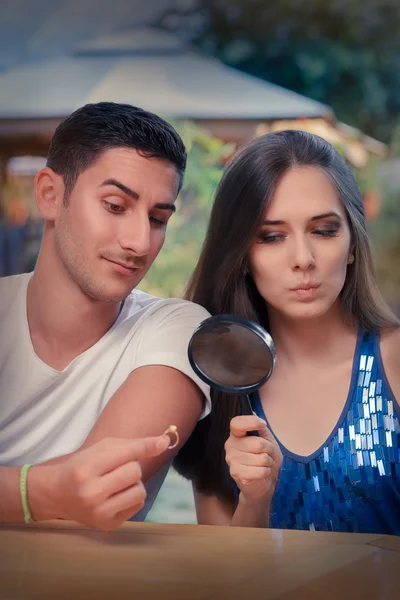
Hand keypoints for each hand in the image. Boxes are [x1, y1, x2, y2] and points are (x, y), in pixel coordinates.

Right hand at [37, 435, 169, 530]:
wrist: (57, 494)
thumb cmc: (82, 466)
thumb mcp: (100, 449)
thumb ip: (132, 445)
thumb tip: (164, 442)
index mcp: (85, 469)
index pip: (125, 454)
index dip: (146, 446)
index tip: (164, 441)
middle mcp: (90, 493)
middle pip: (134, 472)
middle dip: (131, 467)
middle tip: (115, 469)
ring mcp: (98, 512)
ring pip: (140, 490)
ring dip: (134, 484)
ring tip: (117, 483)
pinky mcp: (106, 525)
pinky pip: (138, 505)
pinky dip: (132, 497)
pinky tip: (116, 495)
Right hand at [225, 415, 281, 502]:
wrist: (263, 483)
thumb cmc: (265, 459)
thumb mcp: (267, 440)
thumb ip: (261, 428)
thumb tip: (253, 413)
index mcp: (237, 434)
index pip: (236, 423)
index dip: (250, 422)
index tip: (262, 424)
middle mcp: (230, 445)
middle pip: (257, 443)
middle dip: (269, 450)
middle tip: (267, 455)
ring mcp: (231, 459)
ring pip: (261, 458)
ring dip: (268, 462)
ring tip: (264, 465)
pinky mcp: (236, 473)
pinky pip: (260, 470)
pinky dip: (266, 472)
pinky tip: (261, 473)